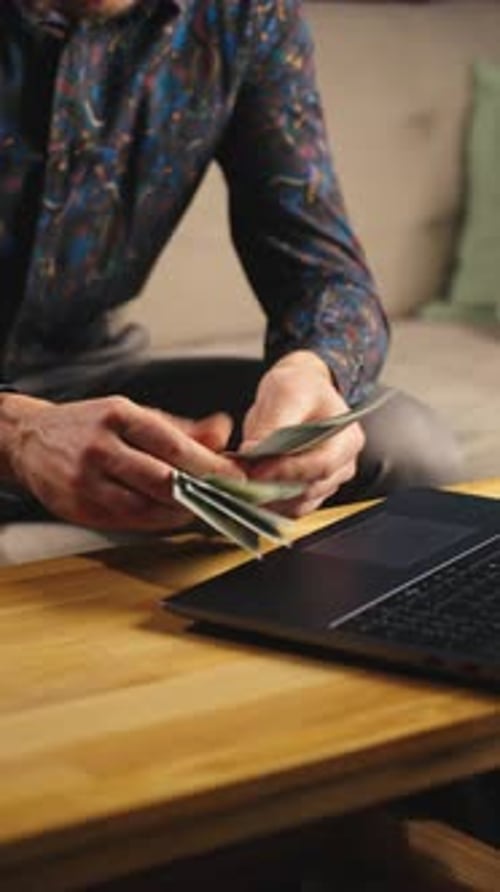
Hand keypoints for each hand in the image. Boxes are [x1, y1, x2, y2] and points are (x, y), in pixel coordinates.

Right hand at [3, 394, 242, 530]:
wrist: (31, 440)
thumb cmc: (91, 426)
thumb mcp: (136, 415)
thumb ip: (183, 428)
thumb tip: (223, 431)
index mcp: (118, 417)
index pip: (172, 445)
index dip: (209, 465)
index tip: (235, 476)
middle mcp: (100, 448)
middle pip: (161, 480)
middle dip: (201, 493)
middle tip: (226, 499)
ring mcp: (86, 481)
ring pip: (145, 508)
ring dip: (180, 513)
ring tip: (202, 509)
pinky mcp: (79, 508)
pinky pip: (127, 522)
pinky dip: (156, 522)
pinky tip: (172, 517)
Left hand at [240, 351, 364, 516]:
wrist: (299, 393)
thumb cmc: (299, 388)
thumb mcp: (286, 393)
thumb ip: (273, 423)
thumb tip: (252, 451)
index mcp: (346, 439)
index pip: (322, 465)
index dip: (288, 471)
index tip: (256, 470)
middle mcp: (343, 466)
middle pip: (309, 490)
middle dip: (272, 487)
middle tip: (240, 480)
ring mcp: (327, 483)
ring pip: (297, 504)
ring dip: (267, 499)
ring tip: (240, 484)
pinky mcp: (308, 493)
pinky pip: (288, 509)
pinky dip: (267, 503)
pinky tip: (248, 491)